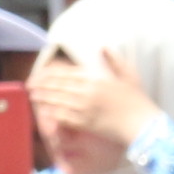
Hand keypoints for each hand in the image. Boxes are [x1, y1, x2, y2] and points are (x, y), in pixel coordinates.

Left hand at [27, 45, 165, 147]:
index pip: (65, 72)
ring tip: (33, 96)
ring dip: (42, 97)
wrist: (144, 125)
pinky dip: (52, 113)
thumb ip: (114, 60)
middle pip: (56, 84)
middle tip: (29, 84)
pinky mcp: (86, 123)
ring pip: (56, 100)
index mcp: (95, 77)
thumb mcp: (129, 75)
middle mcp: (87, 91)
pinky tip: (45, 111)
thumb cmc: (139, 101)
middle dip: (40, 84)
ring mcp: (85, 107)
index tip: (40, 73)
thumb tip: (102, 47)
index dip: (49, 72)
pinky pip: (63, 116)